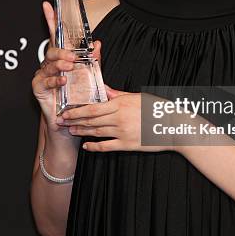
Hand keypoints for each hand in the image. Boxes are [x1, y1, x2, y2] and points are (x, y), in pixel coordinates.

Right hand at [32, 0, 101, 134]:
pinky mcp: (39, 87)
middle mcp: (52, 64)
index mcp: (63, 57)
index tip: (48, 6)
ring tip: (70, 68)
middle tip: (73, 58)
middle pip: (53, 49)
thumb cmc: (80, 97)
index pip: (57, 35)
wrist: (72, 120)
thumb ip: (94, 60)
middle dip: (62, 51)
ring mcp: (44, 74)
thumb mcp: (91, 76)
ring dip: (60, 64)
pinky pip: (44, 80)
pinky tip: (63, 81)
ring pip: (48, 63)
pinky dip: (55, 79)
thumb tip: (97, 43)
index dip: (52, 20)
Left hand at [57, 86, 173, 152]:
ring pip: (96, 132)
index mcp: (121, 104)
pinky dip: (95, 146)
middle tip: (61, 121)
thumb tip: (104, 89)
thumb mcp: (138, 97)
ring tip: (71, 130)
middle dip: (74, 120)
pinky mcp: (127, 145)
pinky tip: (86, 146)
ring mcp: (123, 133)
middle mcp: (119, 118)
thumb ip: (119, 95)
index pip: (94, 107)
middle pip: (91, 120)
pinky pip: (107, 146)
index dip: (77, 110)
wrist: (172, 126)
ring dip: (82, 131)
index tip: (66, 110)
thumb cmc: (157, 109)